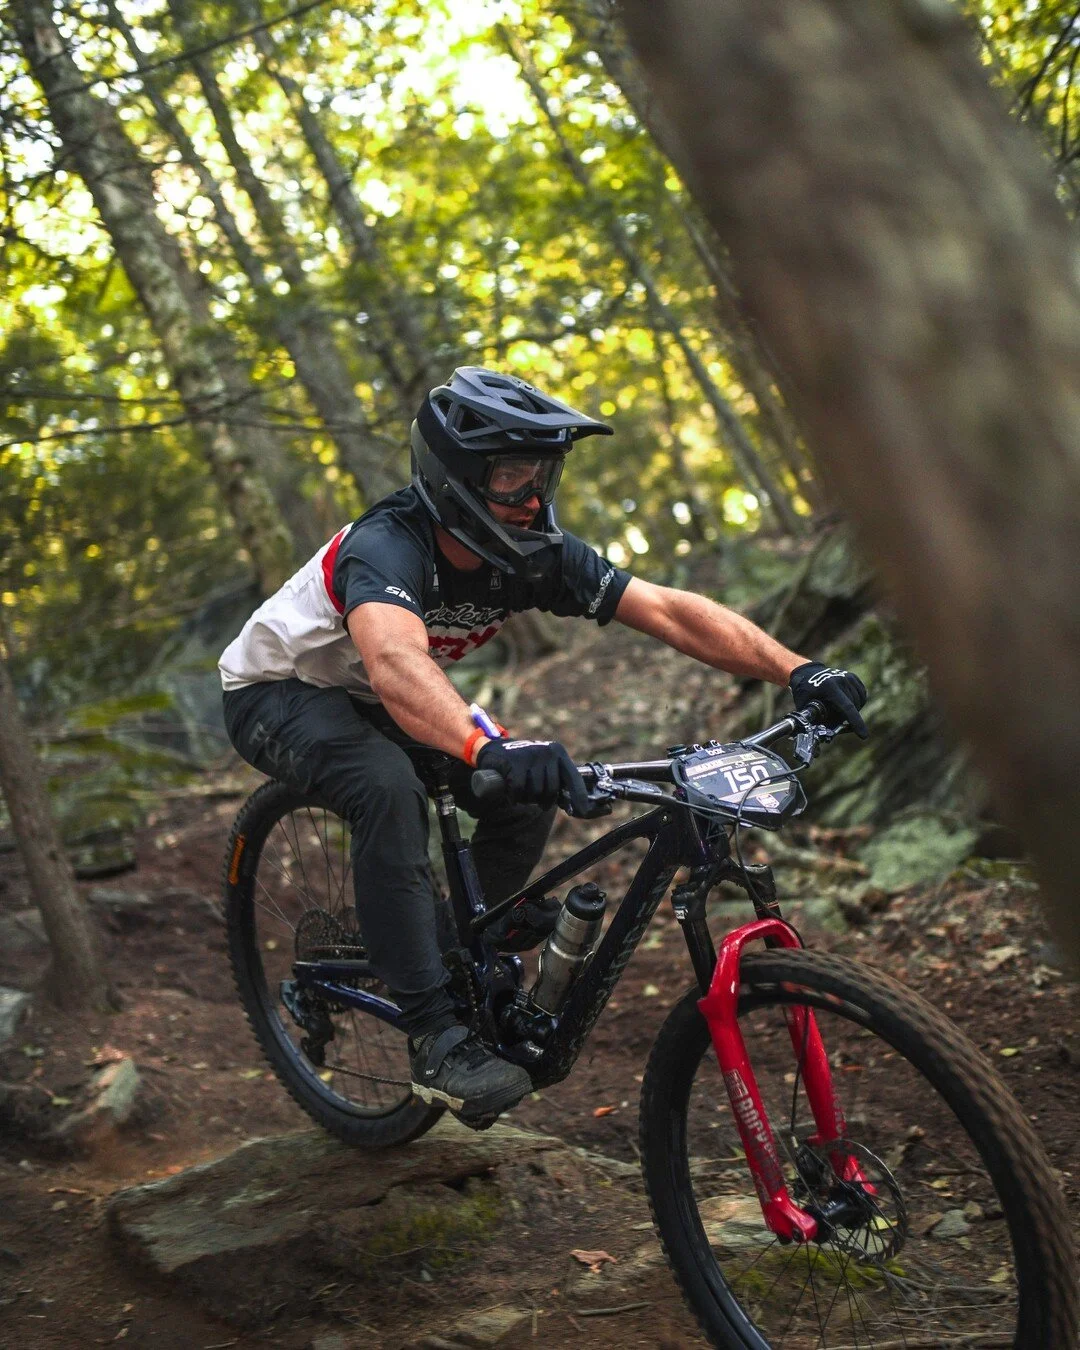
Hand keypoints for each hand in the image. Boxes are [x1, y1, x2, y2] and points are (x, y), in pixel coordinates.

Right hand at [475, 737, 589, 812]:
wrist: (497, 750)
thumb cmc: (526, 764)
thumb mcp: (545, 766)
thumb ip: (558, 781)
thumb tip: (577, 806)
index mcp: (558, 753)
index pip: (574, 777)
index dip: (579, 796)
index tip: (584, 811)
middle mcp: (547, 752)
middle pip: (551, 790)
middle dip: (542, 799)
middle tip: (533, 797)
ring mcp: (531, 755)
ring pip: (535, 792)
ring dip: (527, 798)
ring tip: (521, 790)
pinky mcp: (515, 762)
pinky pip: (520, 790)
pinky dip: (514, 796)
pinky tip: (511, 791)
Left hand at [789, 662, 868, 738]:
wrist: (806, 672)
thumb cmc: (804, 693)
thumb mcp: (805, 707)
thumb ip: (815, 723)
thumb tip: (823, 742)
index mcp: (829, 687)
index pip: (847, 708)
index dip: (856, 723)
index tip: (864, 736)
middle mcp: (841, 680)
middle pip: (853, 707)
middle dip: (846, 718)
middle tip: (833, 720)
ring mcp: (848, 677)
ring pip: (859, 702)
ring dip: (852, 711)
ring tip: (837, 710)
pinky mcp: (853, 677)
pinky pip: (862, 696)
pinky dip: (857, 703)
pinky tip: (845, 703)